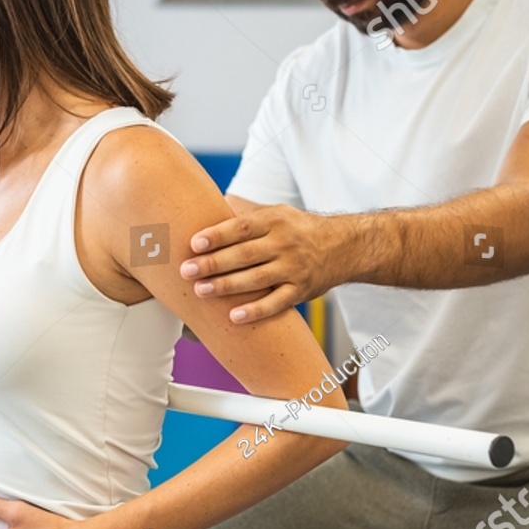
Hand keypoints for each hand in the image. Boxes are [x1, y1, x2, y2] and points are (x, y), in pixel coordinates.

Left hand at [180, 205, 337, 322]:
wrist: (342, 246)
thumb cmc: (296, 230)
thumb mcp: (276, 214)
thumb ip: (244, 219)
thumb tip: (202, 212)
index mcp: (275, 221)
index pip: (241, 227)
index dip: (217, 235)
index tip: (194, 243)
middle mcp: (285, 243)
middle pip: (245, 254)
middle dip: (213, 263)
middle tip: (186, 271)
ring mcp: (294, 268)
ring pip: (257, 279)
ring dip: (227, 286)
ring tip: (200, 291)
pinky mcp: (301, 290)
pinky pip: (276, 303)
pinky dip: (256, 311)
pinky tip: (233, 316)